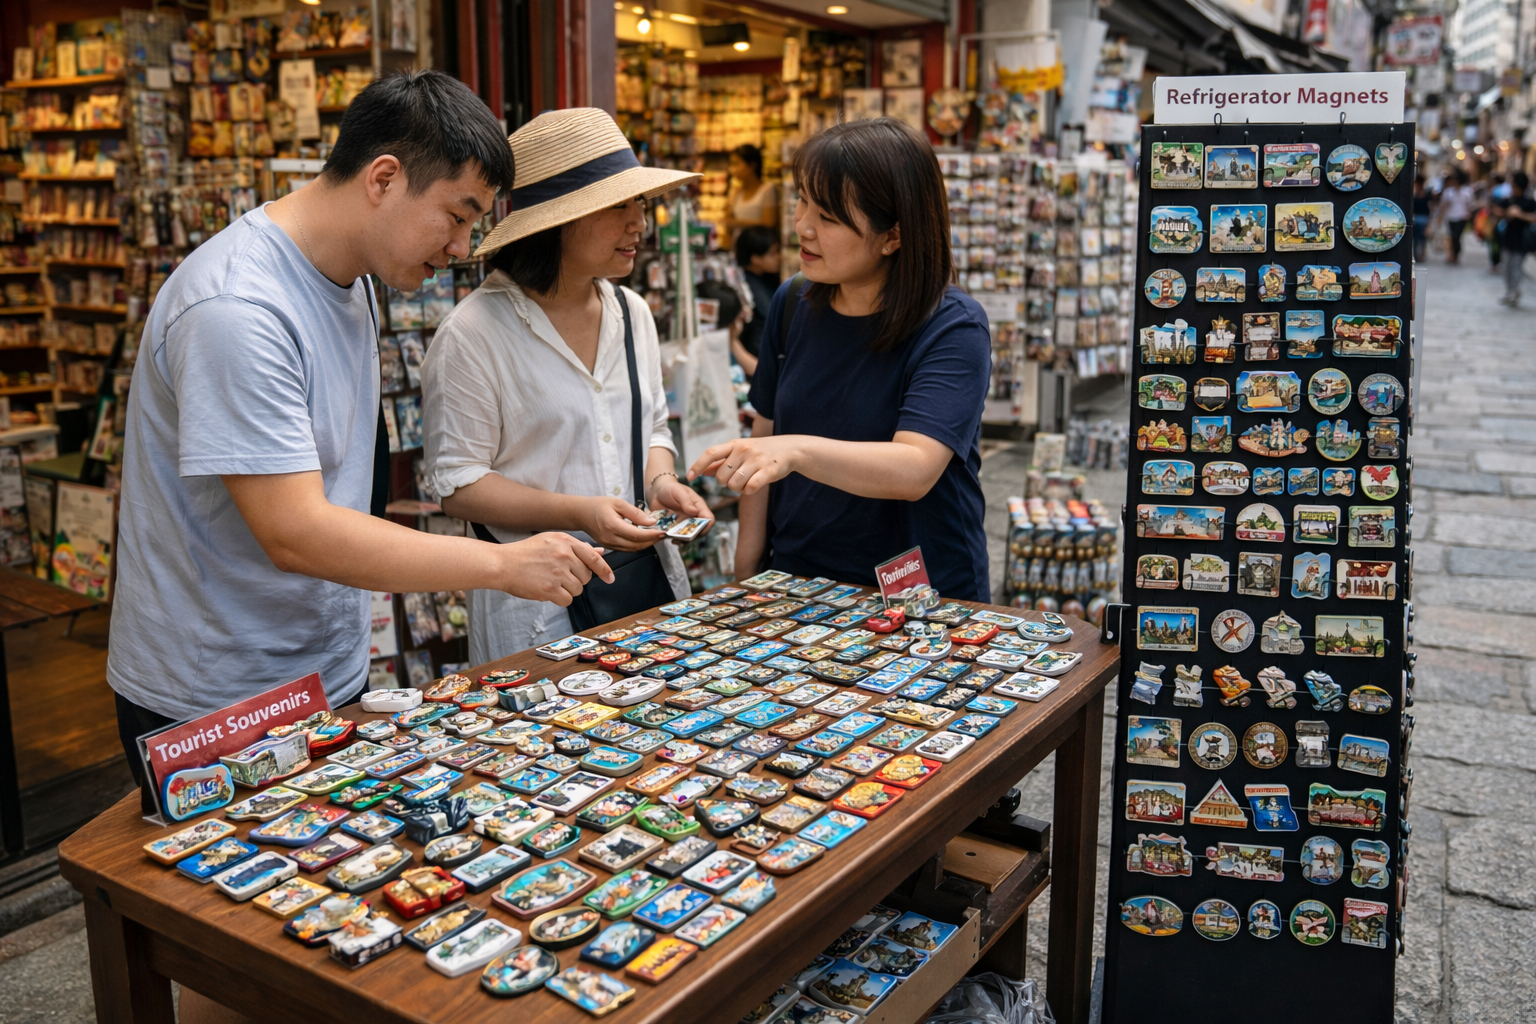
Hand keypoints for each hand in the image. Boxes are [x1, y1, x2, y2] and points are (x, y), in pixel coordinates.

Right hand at [497, 532, 613, 605]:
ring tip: (550, 582)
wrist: (502, 563)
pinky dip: (559, 599)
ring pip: (578, 589)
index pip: (593, 557)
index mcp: (566, 541)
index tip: (610, 578)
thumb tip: (600, 551)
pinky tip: (548, 591)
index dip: (604, 570)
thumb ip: (577, 547)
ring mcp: (557, 572)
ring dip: (567, 590)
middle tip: (559, 577)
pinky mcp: (550, 588)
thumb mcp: (552, 541)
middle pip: (586, 576)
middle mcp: (564, 555)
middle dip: (577, 580)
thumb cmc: (525, 553)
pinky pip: (567, 600)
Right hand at [579, 496, 665, 550]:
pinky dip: (638, 544)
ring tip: (655, 536)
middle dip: (651, 541)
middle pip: (636, 545)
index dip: (651, 535)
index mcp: (612, 526)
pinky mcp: (610, 547)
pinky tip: (643, 537)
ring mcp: (609, 545)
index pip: (636, 535)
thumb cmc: (598, 505)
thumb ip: (635, 513)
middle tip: (662, 534)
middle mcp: (610, 538)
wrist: (581, 514)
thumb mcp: (618, 503)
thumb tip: (651, 522)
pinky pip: (627, 548)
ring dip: (646, 544)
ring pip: (633, 549)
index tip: (662, 532)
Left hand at [650, 476, 713, 536]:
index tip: (699, 531)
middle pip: (700, 530)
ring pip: (689, 536)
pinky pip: (677, 536)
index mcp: (698, 507)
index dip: (707, 527)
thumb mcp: (678, 491)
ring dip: (683, 540)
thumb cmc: (670, 488)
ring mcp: (684, 523)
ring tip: (674, 539)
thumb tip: (694, 512)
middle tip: (683, 537)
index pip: (709, 519)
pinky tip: (666, 536)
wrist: (657, 491)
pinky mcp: (675, 527)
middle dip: (693, 536)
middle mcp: (693, 516)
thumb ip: (686, 501)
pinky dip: (674, 538)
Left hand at [687, 435, 798, 495]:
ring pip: (734, 484)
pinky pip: (750, 488)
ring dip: (738, 488)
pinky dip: (749, 491)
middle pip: (721, 476)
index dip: (697, 465)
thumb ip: (721, 461)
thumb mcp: (740, 450)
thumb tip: (702, 471)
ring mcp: (756, 460)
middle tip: (736, 478)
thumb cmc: (761, 451)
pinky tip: (754, 485)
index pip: (710, 454)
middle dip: (725, 483)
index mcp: (734, 444)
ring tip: (746, 481)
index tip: (689, 477)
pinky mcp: (768, 471)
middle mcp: (743, 450)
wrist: (789, 449)